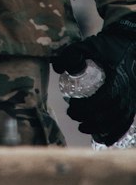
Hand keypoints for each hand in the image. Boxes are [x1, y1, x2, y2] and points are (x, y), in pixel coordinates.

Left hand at [52, 18, 135, 145]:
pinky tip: (104, 140)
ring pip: (118, 121)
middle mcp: (126, 92)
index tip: (72, 107)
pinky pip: (126, 122)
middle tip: (72, 116)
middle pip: (109, 114)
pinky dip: (116, 133)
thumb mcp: (86, 45)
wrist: (127, 44)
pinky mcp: (132, 102)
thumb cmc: (106, 46)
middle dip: (89, 119)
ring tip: (83, 128)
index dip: (87, 108)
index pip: (103, 100)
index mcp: (116, 79)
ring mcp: (131, 99)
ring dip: (101, 128)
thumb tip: (57, 69)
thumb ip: (70, 54)